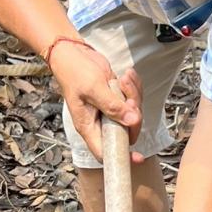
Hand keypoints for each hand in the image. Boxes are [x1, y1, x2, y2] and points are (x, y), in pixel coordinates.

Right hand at [53, 43, 144, 162]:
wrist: (73, 54)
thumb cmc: (75, 71)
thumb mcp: (93, 88)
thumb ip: (112, 106)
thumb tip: (131, 120)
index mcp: (89, 126)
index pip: (105, 152)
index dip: (122, 157)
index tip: (139, 158)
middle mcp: (100, 122)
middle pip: (126, 132)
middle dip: (133, 114)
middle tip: (128, 98)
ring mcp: (110, 111)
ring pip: (133, 114)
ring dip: (134, 95)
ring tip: (124, 79)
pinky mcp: (117, 100)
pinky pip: (134, 100)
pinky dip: (134, 87)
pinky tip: (126, 76)